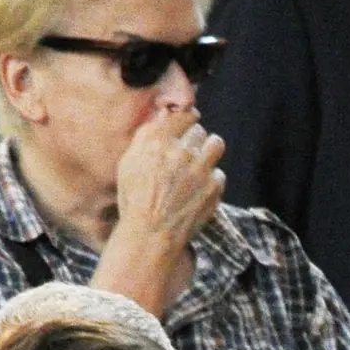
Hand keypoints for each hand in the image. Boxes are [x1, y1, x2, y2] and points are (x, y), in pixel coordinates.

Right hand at [95, 107, 222, 311]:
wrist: (150, 233)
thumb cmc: (135, 199)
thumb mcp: (129, 163)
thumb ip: (146, 137)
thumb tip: (163, 117)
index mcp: (156, 142)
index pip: (181, 116)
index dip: (187, 118)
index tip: (190, 121)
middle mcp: (180, 151)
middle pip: (199, 130)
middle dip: (196, 138)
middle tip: (190, 150)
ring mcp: (200, 168)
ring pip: (216, 144)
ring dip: (210, 150)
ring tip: (203, 161)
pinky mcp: (214, 186)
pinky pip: (219, 173)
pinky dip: (212, 179)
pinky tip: (199, 189)